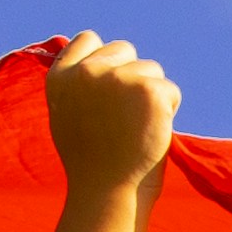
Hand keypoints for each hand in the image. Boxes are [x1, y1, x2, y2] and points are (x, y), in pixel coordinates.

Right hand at [45, 31, 182, 197]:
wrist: (107, 192)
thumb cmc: (91, 163)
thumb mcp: (67, 116)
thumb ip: (76, 85)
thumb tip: (95, 60)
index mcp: (62, 77)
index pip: (88, 39)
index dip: (105, 59)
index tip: (110, 88)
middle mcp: (87, 72)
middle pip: (124, 50)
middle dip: (132, 77)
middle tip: (125, 117)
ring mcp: (119, 79)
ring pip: (151, 69)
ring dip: (151, 95)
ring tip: (135, 129)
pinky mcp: (149, 91)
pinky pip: (170, 91)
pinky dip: (168, 111)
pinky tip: (151, 133)